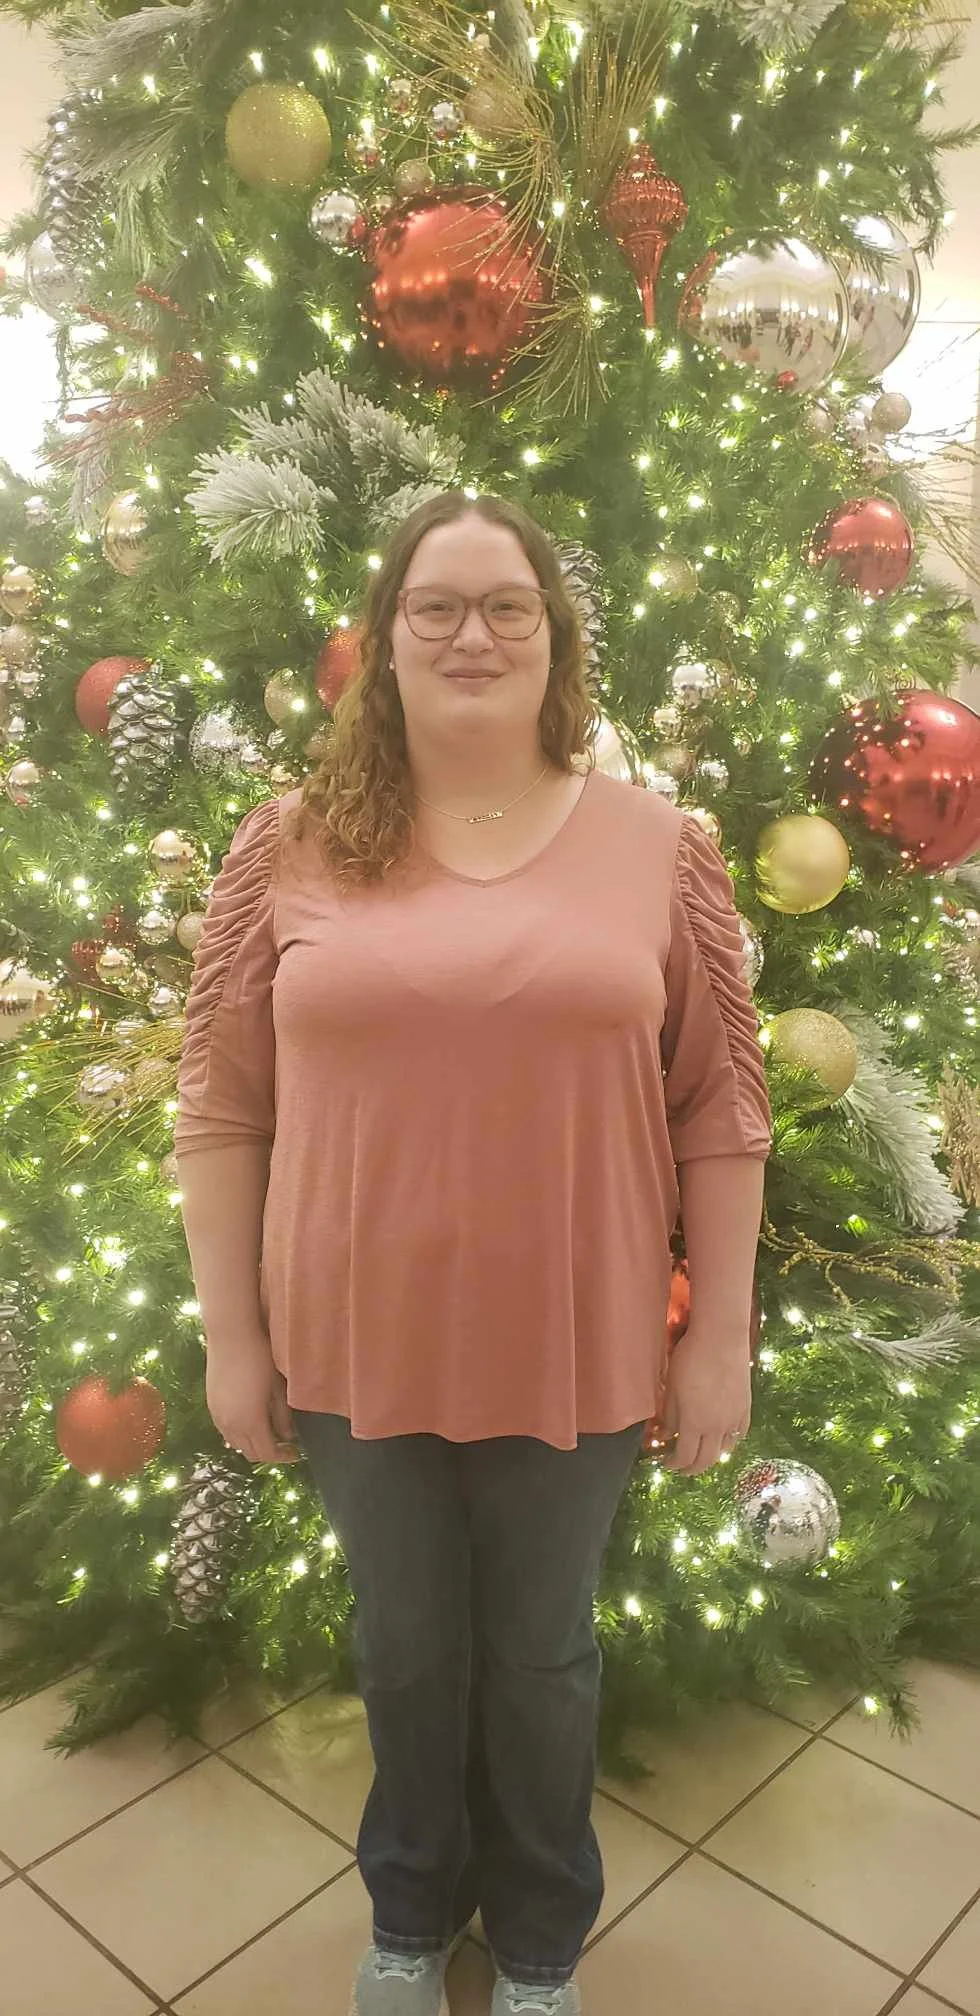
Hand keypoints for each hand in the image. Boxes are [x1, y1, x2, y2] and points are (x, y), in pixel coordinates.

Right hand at [205, 1329, 301, 1464]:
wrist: (230, 1335)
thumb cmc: (259, 1357)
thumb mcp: (277, 1388)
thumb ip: (283, 1416)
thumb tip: (288, 1436)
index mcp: (251, 1422)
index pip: (268, 1454)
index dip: (283, 1457)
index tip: (297, 1452)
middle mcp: (231, 1425)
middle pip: (250, 1453)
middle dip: (269, 1453)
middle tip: (285, 1445)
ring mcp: (218, 1416)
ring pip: (236, 1444)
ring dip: (253, 1445)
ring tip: (268, 1433)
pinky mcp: (211, 1405)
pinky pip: (226, 1432)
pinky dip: (239, 1435)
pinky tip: (250, 1421)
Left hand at [661, 1328, 751, 1476]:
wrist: (721, 1338)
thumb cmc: (690, 1359)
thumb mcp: (672, 1388)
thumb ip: (669, 1416)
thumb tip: (666, 1434)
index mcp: (694, 1423)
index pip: (684, 1457)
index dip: (674, 1464)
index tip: (666, 1462)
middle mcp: (716, 1427)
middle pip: (705, 1460)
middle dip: (692, 1469)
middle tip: (682, 1468)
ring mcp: (734, 1419)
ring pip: (724, 1451)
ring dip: (711, 1457)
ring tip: (701, 1454)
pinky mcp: (746, 1408)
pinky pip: (739, 1435)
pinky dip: (729, 1443)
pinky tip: (723, 1439)